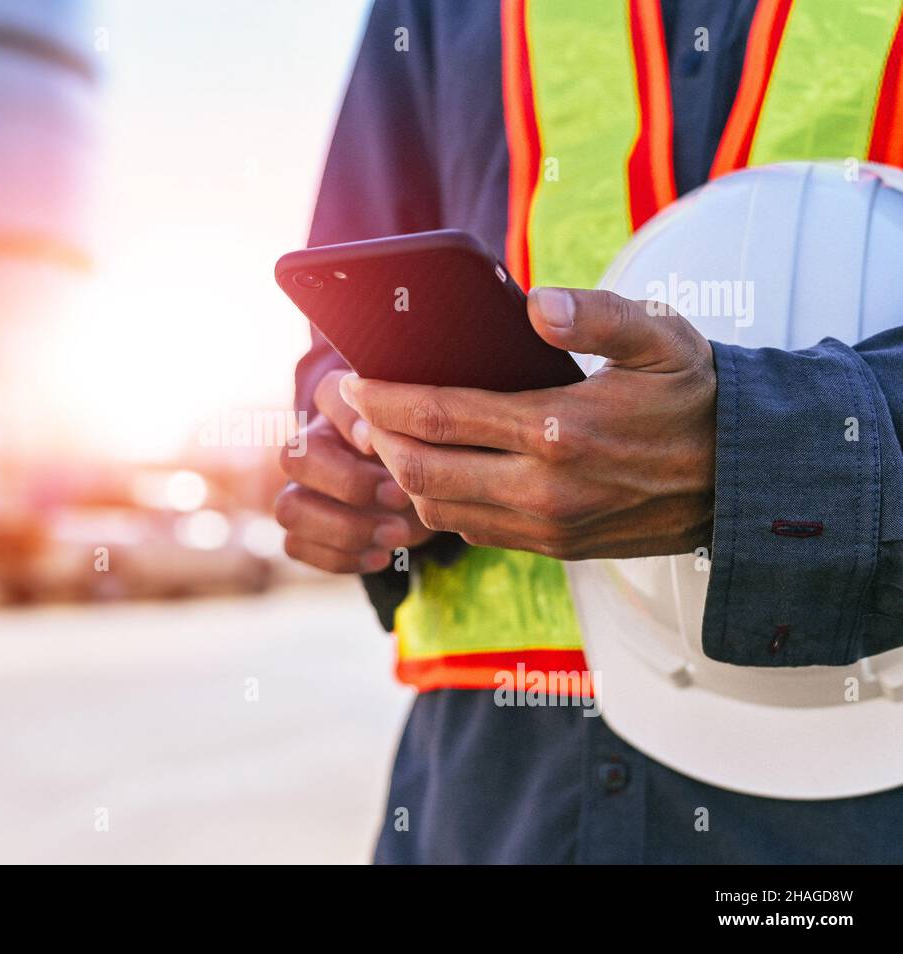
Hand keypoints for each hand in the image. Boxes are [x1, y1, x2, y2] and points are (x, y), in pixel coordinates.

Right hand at [276, 369, 433, 573]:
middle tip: (401, 497)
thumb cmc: (423, 450)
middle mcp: (309, 445)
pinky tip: (382, 556)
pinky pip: (296, 546)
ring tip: (397, 535)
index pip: (326, 396)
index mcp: (339, 407)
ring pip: (288, 509)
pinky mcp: (300, 529)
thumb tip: (378, 429)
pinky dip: (340, 557)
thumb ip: (410, 419)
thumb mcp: (427, 430)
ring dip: (345, 529)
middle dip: (350, 484)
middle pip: (295, 458)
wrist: (420, 489)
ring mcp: (298, 489)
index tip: (382, 442)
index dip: (350, 420)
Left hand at [340, 288, 716, 559]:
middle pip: (421, 471)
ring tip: (384, 436)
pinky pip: (470, 530)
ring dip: (399, 474)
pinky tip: (432, 469)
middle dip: (373, 438)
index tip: (349, 382)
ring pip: (437, 510)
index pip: (439, 416)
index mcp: (559, 430)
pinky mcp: (553, 548)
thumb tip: (535, 304)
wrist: (744, 479)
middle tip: (352, 409)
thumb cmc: (695, 398)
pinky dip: (436, 502)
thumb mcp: (661, 337)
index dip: (381, 400)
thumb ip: (597, 314)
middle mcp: (544, 489)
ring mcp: (546, 527)